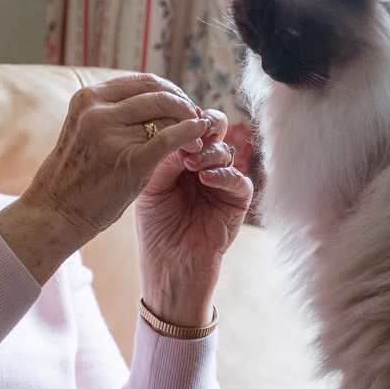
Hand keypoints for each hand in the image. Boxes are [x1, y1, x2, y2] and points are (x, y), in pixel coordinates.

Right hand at [0, 74, 211, 282]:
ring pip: (167, 112)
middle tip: (196, 119)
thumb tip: (153, 102)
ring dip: (190, 120)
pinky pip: (170, 137)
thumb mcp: (84, 131)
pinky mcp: (129, 159)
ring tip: (198, 136)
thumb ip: (111, 114)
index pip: (142, 81)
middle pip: (158, 92)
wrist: (54, 214)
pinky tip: (198, 140)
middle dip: (184, 104)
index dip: (169, 90)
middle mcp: (97, 110)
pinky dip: (190, 134)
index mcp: (87, 99)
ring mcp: (111, 134)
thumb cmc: (73, 177)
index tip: (182, 105)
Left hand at [135, 107, 252, 326]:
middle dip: (204, 125)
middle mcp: (203, 166)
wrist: (169, 270)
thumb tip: (178, 129)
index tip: (173, 118)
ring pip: (227, 151)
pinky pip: (239, 180)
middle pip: (213, 130)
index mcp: (180, 158)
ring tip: (192, 163)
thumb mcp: (150, 188)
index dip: (183, 119)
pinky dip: (224, 175)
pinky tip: (205, 178)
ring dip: (210, 152)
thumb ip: (162, 158)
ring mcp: (221, 183)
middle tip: (192, 129)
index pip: (188, 126)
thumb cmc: (154, 230)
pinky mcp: (236, 203)